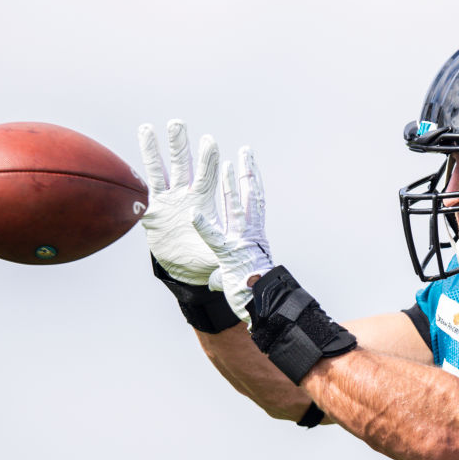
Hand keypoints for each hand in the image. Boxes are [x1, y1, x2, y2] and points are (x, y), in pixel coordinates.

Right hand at [137, 120, 221, 285]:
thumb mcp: (215, 255)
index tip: (209, 142)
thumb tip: (223, 259)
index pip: (207, 178)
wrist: (187, 265)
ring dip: (156, 150)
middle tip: (177, 123)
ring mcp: (170, 199)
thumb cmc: (205, 258)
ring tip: (151, 127)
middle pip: (184, 166)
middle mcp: (187, 196)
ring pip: (163, 169)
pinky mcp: (153, 208)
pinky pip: (147, 184)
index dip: (208, 161)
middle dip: (180, 145)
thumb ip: (218, 252)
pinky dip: (143, 169)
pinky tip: (137, 154)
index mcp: (203, 204)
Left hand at [192, 147, 274, 322]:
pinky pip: (215, 240)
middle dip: (247, 173)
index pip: (256, 203)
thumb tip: (216, 279)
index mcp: (255, 236)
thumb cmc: (254, 294)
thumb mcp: (240, 276)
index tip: (250, 165)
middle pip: (250, 198)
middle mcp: (251, 235)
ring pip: (236, 210)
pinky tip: (193, 215)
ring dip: (230, 187)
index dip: (253, 182)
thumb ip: (226, 272)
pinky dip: (204, 228)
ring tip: (225, 166)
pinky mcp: (229, 256)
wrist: (265, 307)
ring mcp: (241, 243)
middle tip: (245, 152)